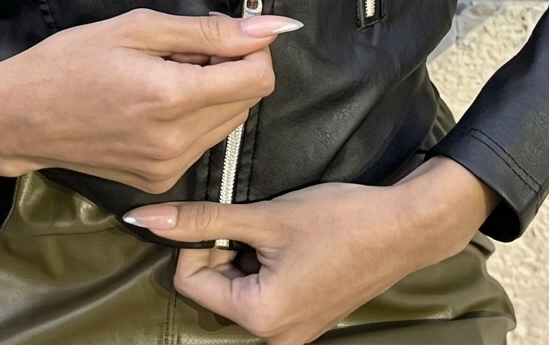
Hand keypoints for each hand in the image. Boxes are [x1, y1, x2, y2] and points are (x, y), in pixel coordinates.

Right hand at [0, 9, 299, 189]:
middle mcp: (177, 141)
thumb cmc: (71, 61)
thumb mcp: (138, 28)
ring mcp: (169, 167)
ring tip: (165, 74)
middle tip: (184, 48)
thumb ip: (209, 32)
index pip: (258, 78)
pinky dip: (193, 117)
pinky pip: (202, 142)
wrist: (19, 117)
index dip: (252, 48)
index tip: (225, 31)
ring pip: (228, 121)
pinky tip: (155, 101)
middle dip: (230, 67)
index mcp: (172, 98)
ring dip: (214, 92)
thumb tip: (271, 28)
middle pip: (247, 100)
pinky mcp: (159, 181)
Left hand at [124, 157, 499, 344]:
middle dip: (225, 247)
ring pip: (238, 285)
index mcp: (261, 320)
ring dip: (247, 252)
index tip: (231, 216)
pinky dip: (267, 262)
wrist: (404, 226)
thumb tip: (144, 220)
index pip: (191, 280)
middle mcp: (274, 338)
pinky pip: (264, 291)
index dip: (201, 241)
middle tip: (260, 222)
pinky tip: (294, 242)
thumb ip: (203, 219)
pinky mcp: (306, 317)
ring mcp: (292, 332)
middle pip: (214, 286)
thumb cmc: (339, 220)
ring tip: (281, 230)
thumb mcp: (266, 216)